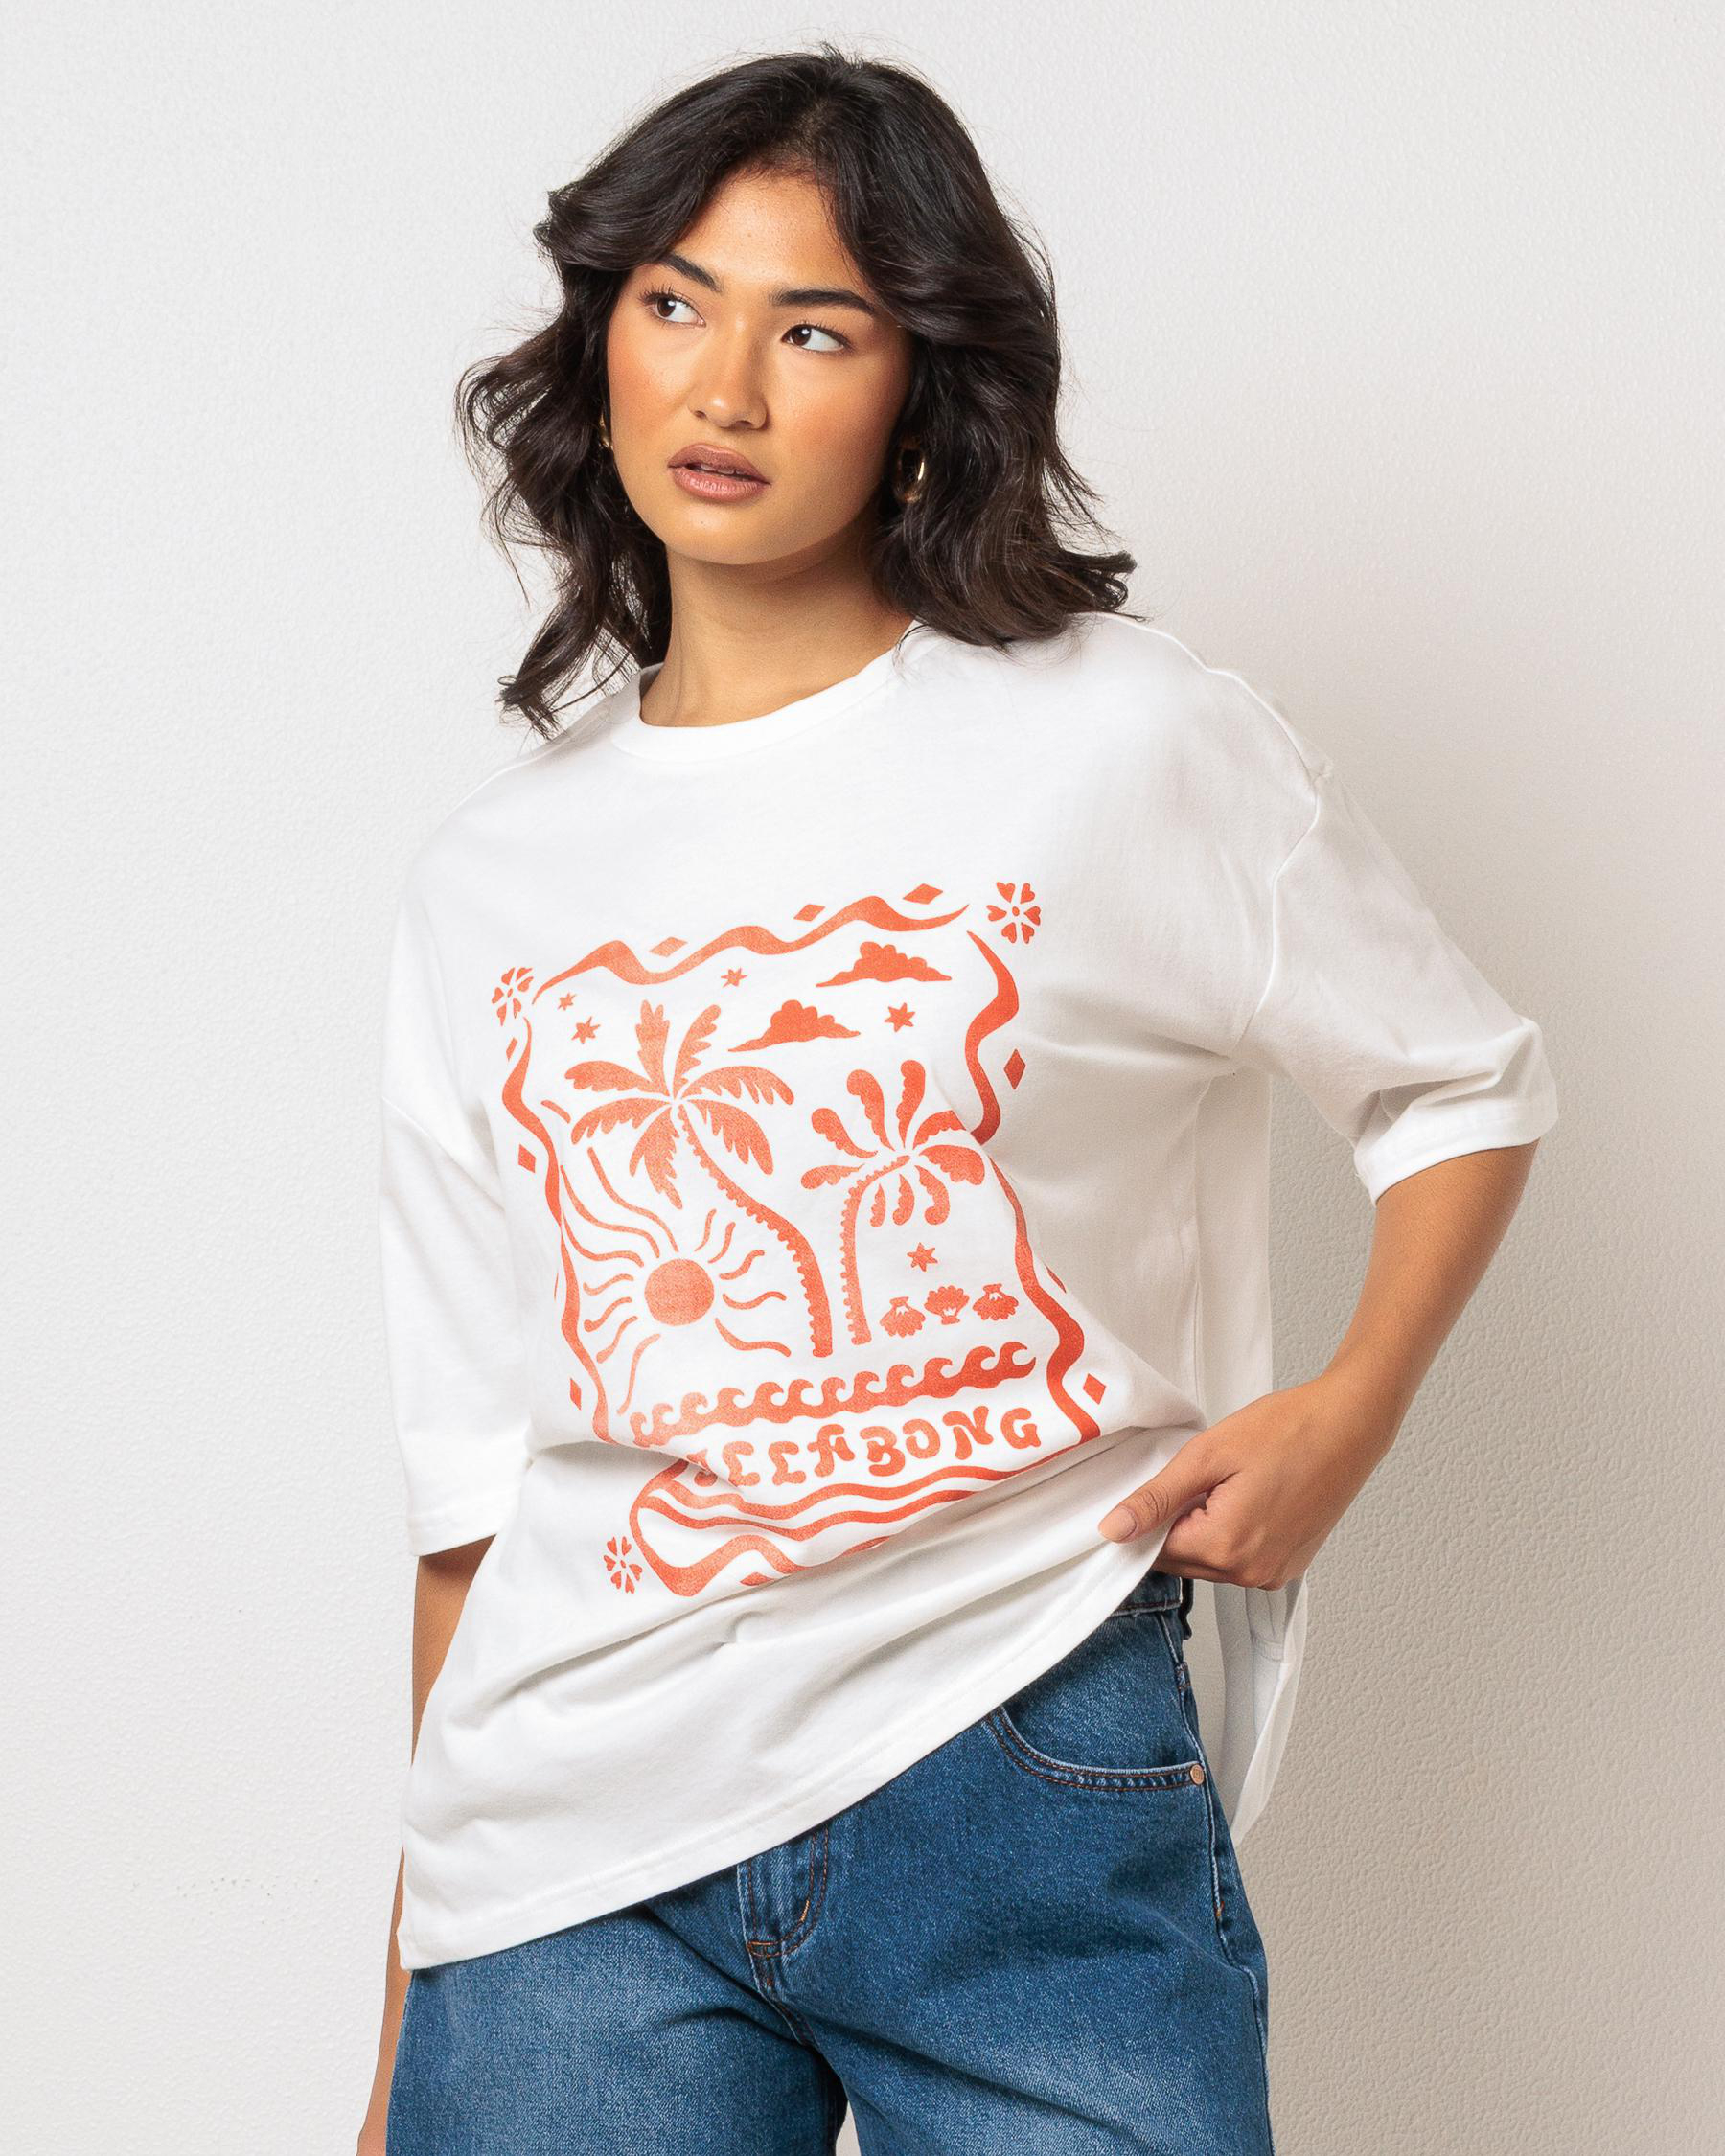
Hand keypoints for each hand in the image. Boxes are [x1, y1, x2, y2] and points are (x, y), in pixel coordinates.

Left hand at [1095, 1370, 1401, 1588]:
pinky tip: (1246, 1495)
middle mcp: (1251, 1574)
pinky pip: (1239, 1559)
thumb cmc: (1287, 1430)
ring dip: (1202, 1528)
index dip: (1146, 1519)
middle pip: (1181, 1561)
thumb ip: (1157, 1498)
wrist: (1350, 1424)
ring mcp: (1274, 1574)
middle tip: (1196, 1476)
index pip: (1155, 1553)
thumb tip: (1113, 1529)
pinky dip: (1230, 1534)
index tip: (1155, 1487)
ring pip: (1209, 1561)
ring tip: (1225, 1482)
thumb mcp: (1207, 1455)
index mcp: (1226, 1549)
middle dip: (1174, 1524)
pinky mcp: (1289, 1565)